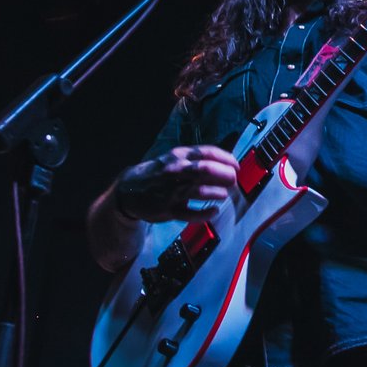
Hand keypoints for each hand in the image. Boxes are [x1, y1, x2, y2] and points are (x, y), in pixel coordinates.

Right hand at [113, 145, 238, 221]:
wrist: (129, 189)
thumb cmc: (160, 172)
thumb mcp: (175, 158)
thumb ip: (198, 158)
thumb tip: (227, 160)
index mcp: (179, 156)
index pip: (207, 152)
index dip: (226, 159)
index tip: (236, 166)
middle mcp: (175, 171)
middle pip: (205, 170)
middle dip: (224, 174)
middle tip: (233, 180)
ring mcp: (171, 191)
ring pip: (198, 190)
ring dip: (216, 192)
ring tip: (224, 193)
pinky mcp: (168, 210)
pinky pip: (189, 213)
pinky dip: (204, 213)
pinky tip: (214, 211)